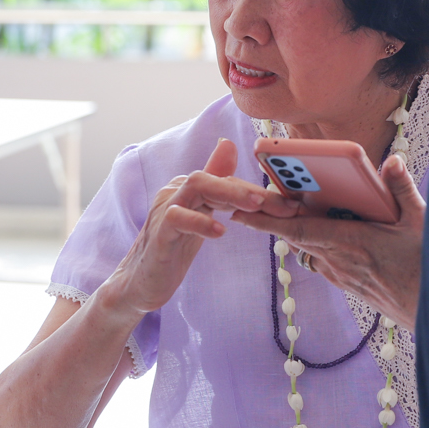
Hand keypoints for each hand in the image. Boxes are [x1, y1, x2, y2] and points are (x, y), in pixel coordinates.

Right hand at [100, 138, 290, 317]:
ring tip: (256, 206)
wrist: (139, 282)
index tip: (289, 204)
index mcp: (187, 188)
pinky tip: (220, 232)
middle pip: (213, 176)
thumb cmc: (172, 248)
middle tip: (282, 204)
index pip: (225, 180)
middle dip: (249, 188)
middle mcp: (175, 192)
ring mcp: (164, 210)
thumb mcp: (199, 215)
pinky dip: (200, 222)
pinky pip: (177, 219)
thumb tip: (228, 145)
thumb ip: (215, 185)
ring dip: (229, 193)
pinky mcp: (158, 234)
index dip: (257, 189)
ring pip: (196, 186)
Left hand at [231, 152, 424, 326]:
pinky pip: (319, 260)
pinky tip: (313, 231)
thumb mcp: (421, 221)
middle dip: (271, 220)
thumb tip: (391, 162)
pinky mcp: (348, 284)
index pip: (299, 229)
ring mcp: (342, 276)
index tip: (240, 211)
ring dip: (291, 231)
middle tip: (248, 202)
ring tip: (276, 211)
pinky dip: (309, 244)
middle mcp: (340, 261)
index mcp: (352, 242)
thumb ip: (402, 189)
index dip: (267, 220)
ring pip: (306, 248)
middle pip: (295, 236)